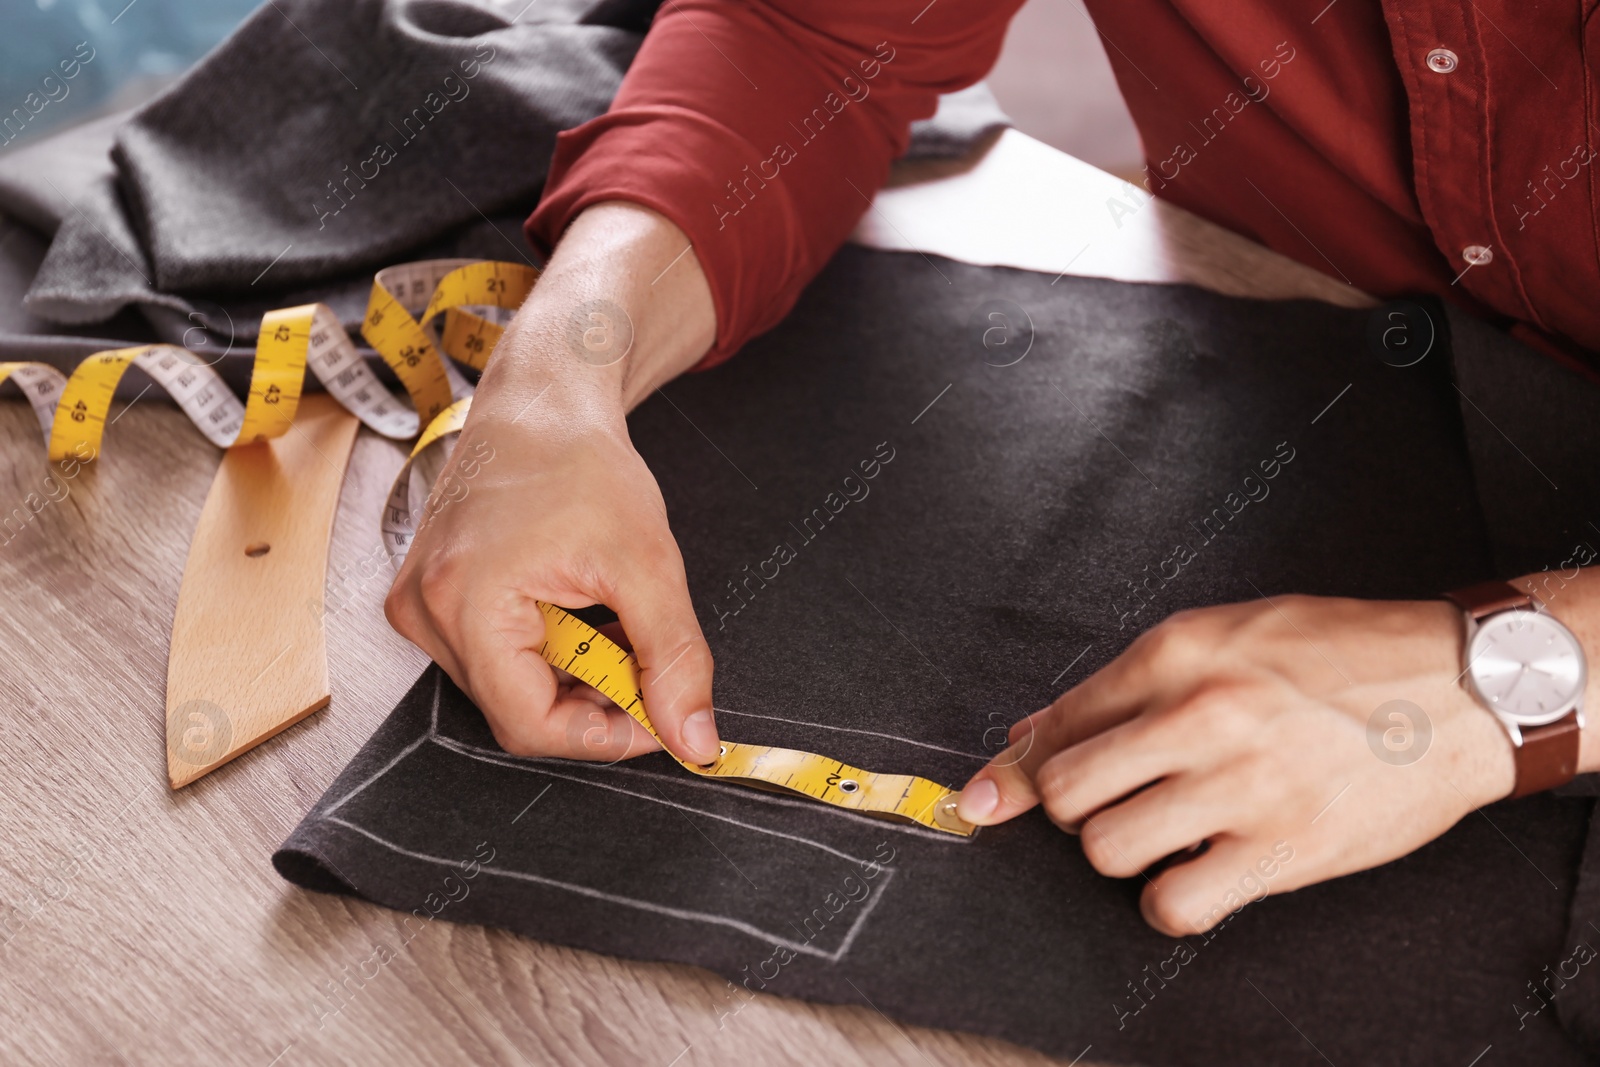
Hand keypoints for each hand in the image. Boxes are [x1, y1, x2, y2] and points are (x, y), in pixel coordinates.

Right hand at [385, 203, 720, 763]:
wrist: (539, 401)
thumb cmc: (581, 462)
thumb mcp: (647, 562)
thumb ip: (674, 659)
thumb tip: (694, 741)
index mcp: (466, 604)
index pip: (532, 726)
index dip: (606, 736)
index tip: (661, 718)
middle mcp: (424, 613)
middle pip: (518, 710)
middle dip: (593, 699)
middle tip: (645, 659)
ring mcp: (418, 606)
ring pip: (508, 688)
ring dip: (571, 675)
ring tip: (608, 618)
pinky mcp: (427, 598)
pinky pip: (492, 658)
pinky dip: (545, 651)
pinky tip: (575, 610)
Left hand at [955, 595, 1520, 934]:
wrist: (1462, 686)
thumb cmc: (1343, 653)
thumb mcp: (1229, 632)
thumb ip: (1129, 682)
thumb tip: (1038, 730)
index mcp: (1178, 652)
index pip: (1059, 723)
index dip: (1012, 770)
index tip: (984, 800)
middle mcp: (1200, 715)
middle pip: (1066, 792)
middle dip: (1068, 810)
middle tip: (1106, 806)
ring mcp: (1242, 785)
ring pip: (1107, 851)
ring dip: (1119, 854)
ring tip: (1159, 835)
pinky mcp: (1284, 849)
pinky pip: (1174, 904)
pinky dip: (1168, 902)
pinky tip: (1193, 876)